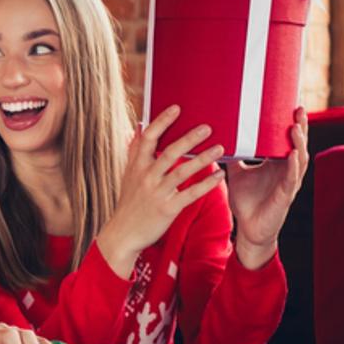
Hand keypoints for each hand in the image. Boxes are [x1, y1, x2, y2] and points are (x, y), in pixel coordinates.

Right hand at [95, 105, 224, 276]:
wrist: (123, 234)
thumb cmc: (129, 203)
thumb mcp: (128, 175)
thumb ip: (136, 151)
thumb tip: (140, 126)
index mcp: (137, 166)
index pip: (149, 138)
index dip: (162, 122)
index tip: (176, 108)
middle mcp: (147, 177)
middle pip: (169, 152)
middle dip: (189, 139)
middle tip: (207, 127)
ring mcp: (157, 193)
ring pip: (182, 172)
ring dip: (202, 159)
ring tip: (219, 148)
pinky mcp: (168, 208)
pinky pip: (191, 194)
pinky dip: (206, 184)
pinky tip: (219, 175)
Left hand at [226, 107, 309, 268]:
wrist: (248, 228)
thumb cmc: (247, 201)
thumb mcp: (237, 173)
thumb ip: (233, 156)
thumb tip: (219, 136)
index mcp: (277, 162)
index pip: (288, 138)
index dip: (292, 122)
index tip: (292, 103)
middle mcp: (287, 169)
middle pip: (299, 144)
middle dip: (301, 126)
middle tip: (299, 108)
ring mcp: (289, 182)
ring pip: (300, 158)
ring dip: (299, 142)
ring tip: (296, 127)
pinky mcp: (285, 196)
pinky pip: (292, 178)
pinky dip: (293, 166)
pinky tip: (292, 154)